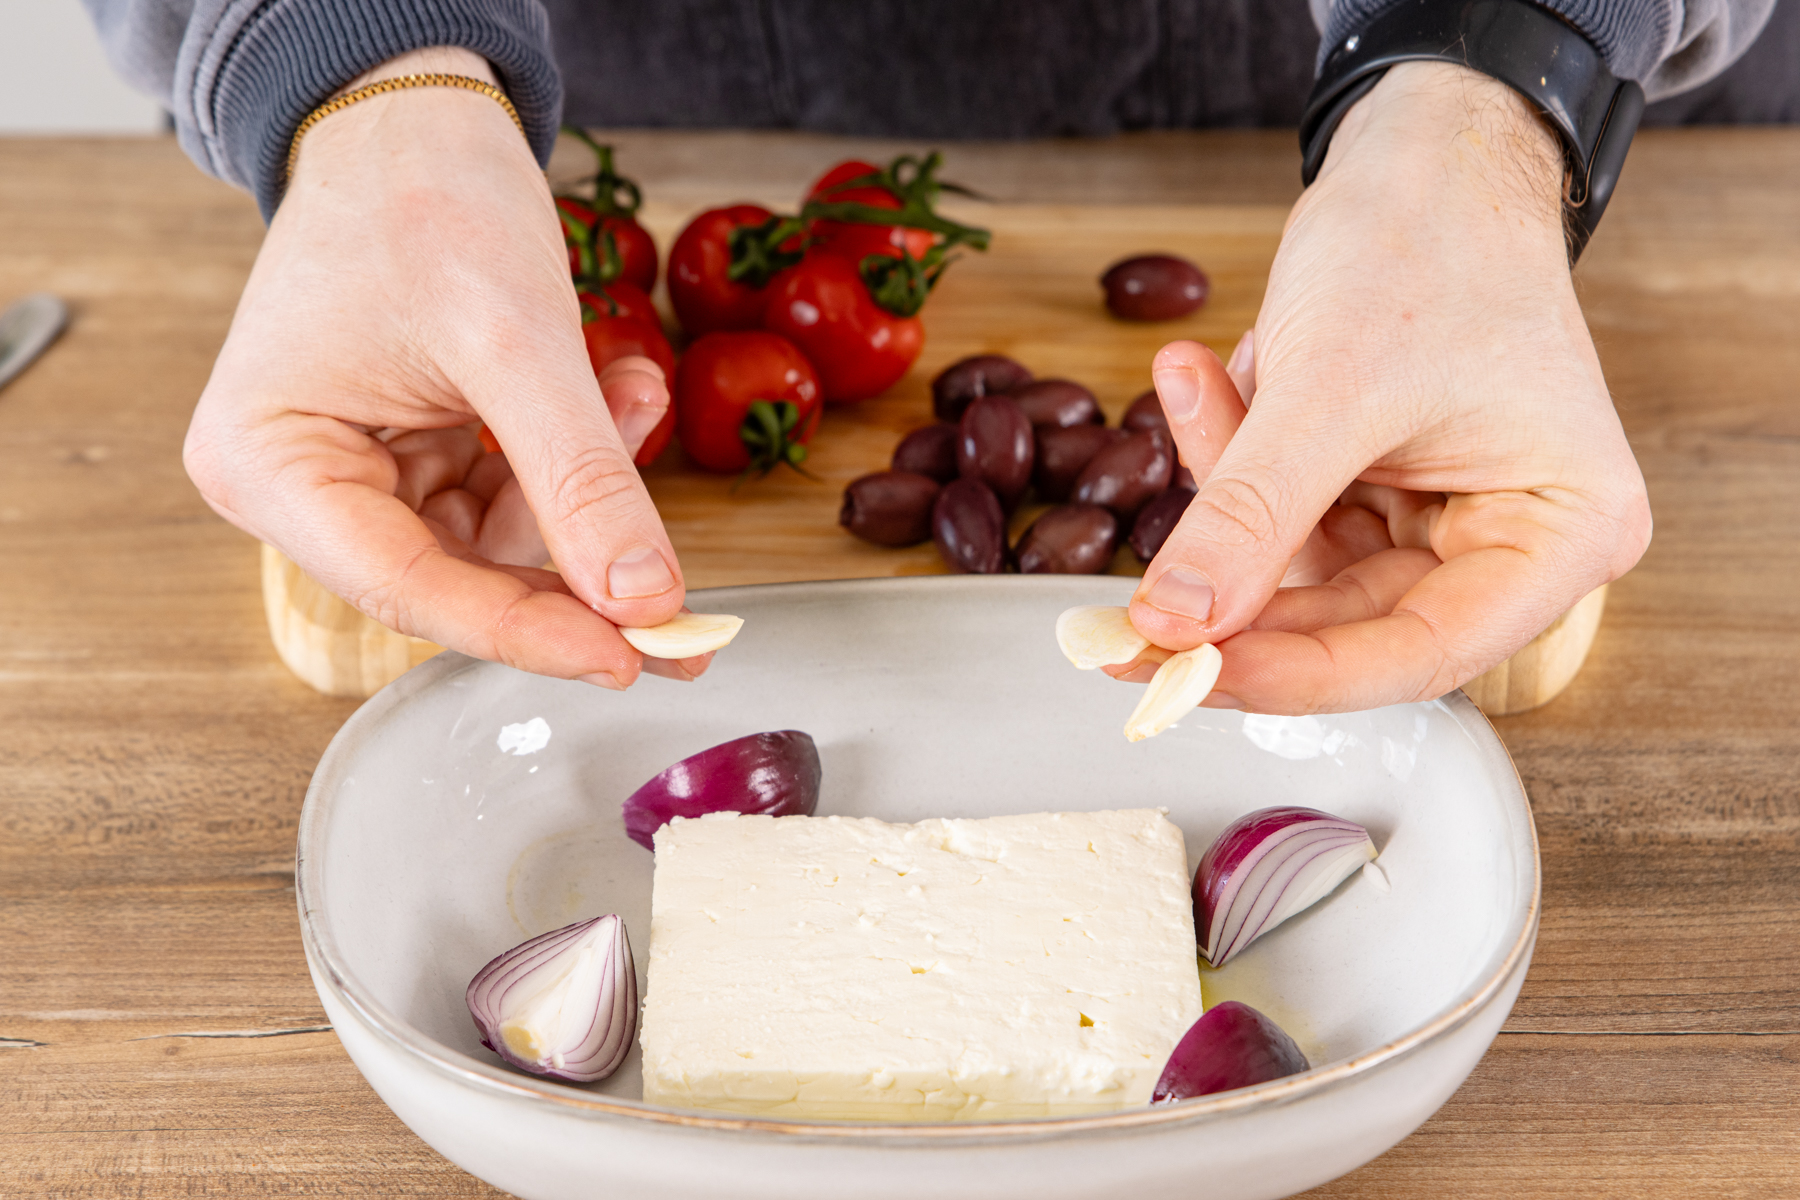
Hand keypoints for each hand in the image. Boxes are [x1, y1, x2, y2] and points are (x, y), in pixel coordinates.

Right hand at [184, 49, 708, 687]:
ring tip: (638, 394)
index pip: (408, 589)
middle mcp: (301, 485)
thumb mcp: (512, 340)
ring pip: (499, 544)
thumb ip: (579, 478)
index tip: (631, 657)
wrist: (417, 119)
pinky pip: (514, 492)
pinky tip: (621, 388)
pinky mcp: (417, 455)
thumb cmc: (422, 195)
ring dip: (588, 493)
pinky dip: (578, 457)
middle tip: (680, 605)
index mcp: (268, 463)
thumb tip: (644, 600)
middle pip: (455, 581)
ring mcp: (361, 473)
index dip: (528, 632)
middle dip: (577, 578)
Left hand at [1120, 62, 1651, 712]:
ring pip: (1299, 567)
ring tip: (1192, 387)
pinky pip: (1280, 510)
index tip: (1187, 674)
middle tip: (1126, 615)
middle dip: (1232, 601)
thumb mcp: (1335, 384)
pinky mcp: (1376, 487)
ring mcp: (1439, 516)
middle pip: (1351, 627)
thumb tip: (1173, 623)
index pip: (1421, 653)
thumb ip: (1254, 513)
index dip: (1297, 677)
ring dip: (1224, 494)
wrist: (1425, 152)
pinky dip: (1228, 452)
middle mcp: (1510, 541)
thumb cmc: (1432, 240)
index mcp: (1562, 530)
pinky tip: (1198, 376)